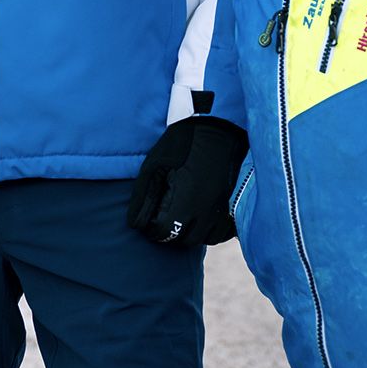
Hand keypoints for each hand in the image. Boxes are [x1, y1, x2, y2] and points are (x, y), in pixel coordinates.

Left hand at [126, 116, 249, 247]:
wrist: (217, 127)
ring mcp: (220, 209)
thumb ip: (144, 196)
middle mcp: (204, 210)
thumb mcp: (155, 165)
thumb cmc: (182, 142)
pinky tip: (200, 218)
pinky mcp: (231, 204)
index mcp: (184, 201)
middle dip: (171, 233)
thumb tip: (135, 223)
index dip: (152, 229)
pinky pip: (221, 231)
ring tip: (181, 218)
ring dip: (190, 233)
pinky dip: (209, 230)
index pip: (164, 232)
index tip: (149, 221)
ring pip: (204, 238)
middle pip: (184, 240)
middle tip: (163, 219)